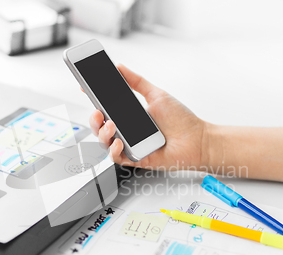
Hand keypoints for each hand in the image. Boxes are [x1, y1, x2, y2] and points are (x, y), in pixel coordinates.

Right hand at [89, 64, 209, 168]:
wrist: (197, 140)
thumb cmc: (181, 121)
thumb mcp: (156, 95)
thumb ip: (136, 81)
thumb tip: (120, 67)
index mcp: (130, 116)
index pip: (106, 108)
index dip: (93, 100)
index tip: (85, 87)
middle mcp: (128, 131)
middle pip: (100, 127)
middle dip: (93, 119)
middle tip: (97, 111)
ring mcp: (130, 146)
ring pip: (104, 142)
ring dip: (103, 133)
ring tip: (111, 125)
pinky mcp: (135, 159)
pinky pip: (116, 158)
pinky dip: (114, 150)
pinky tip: (119, 142)